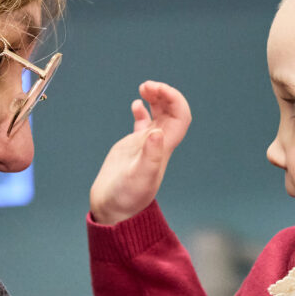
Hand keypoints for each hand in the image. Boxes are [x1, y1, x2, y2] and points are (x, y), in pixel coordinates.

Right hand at [89, 81, 190, 224]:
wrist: (113, 209)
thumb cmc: (126, 198)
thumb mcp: (139, 177)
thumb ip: (149, 156)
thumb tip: (156, 132)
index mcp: (164, 148)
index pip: (181, 116)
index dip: (175, 99)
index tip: (157, 89)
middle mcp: (158, 144)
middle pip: (171, 111)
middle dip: (164, 94)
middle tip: (147, 86)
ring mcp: (146, 144)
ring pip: (159, 114)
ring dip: (155, 98)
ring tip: (143, 88)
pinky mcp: (133, 147)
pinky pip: (143, 123)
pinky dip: (141, 110)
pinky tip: (135, 104)